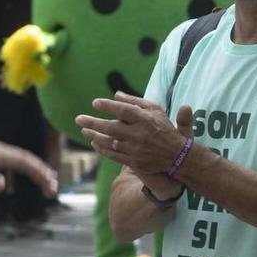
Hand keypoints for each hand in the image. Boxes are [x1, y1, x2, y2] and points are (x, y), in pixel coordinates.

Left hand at [0, 140, 58, 194]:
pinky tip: (35, 179)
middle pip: (28, 161)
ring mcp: (0, 154)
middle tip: (54, 188)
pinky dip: (29, 172)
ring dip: (38, 173)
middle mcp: (2, 151)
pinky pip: (19, 164)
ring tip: (49, 187)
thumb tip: (2, 185)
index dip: (38, 170)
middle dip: (42, 173)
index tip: (49, 181)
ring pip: (25, 162)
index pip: (24, 160)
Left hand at [76, 92, 192, 175]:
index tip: (95, 103)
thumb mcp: (156, 111)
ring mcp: (136, 149)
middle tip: (78, 119)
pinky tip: (94, 143)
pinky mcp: (134, 161)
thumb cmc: (165, 129)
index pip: (124, 111)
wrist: (178, 156)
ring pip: (110, 142)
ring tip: (84, 130)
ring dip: (95, 136)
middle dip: (93, 123)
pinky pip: (114, 155)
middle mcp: (140, 134)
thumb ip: (137, 102)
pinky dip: (102, 149)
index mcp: (146, 120)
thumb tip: (117, 94)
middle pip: (112, 127)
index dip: (108, 106)